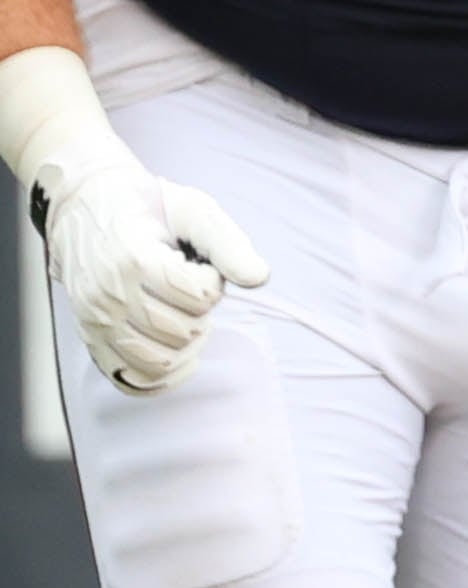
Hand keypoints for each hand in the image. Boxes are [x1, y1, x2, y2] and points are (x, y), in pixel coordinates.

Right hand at [38, 151, 268, 393]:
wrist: (86, 209)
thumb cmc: (147, 207)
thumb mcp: (193, 209)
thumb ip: (228, 244)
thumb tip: (261, 278)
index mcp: (135, 261)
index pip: (197, 297)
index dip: (213, 282)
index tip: (202, 266)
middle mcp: (110, 298)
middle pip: (181, 331)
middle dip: (203, 312)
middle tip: (194, 289)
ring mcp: (97, 323)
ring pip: (158, 361)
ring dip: (188, 344)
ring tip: (186, 315)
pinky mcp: (91, 340)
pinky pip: (131, 381)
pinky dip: (164, 379)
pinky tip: (184, 357)